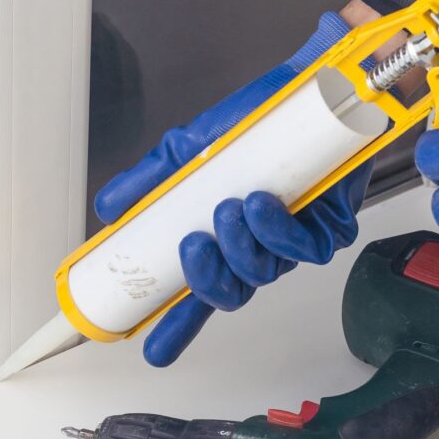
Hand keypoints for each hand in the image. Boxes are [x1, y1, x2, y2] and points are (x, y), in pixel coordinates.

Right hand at [95, 11, 374, 366]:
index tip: (153, 351)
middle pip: (232, 294)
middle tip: (193, 247)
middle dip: (208, 280)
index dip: (177, 327)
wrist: (307, 87)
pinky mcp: (331, 227)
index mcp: (222, 240)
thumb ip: (148, 182)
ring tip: (229, 209)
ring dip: (242, 248)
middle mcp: (257, 247)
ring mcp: (294, 241)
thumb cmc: (253, 123)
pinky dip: (279, 231)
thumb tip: (108, 210)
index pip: (197, 295)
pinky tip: (261, 204)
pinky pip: (306, 250)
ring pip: (266, 273)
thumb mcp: (186, 150)